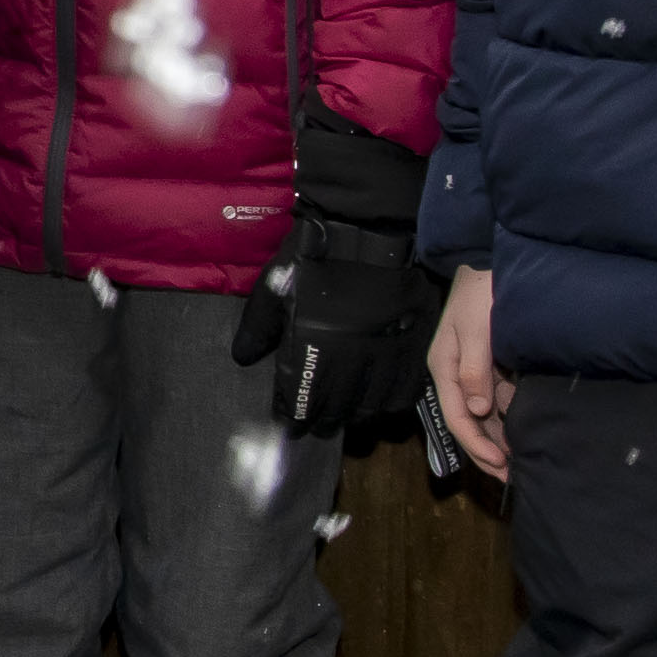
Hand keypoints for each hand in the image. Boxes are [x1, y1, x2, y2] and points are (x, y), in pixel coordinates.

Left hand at [240, 213, 439, 443]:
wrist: (364, 232)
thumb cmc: (312, 260)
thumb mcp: (274, 290)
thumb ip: (257, 328)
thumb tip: (242, 359)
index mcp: (313, 347)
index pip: (302, 399)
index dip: (294, 416)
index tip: (290, 423)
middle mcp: (351, 358)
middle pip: (336, 408)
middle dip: (322, 421)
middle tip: (317, 425)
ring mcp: (386, 353)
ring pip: (371, 406)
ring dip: (355, 416)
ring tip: (346, 416)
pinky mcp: (414, 345)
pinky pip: (404, 390)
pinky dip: (390, 403)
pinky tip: (379, 402)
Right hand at [429, 262, 510, 482]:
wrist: (492, 263)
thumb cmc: (481, 294)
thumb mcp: (476, 330)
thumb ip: (475, 370)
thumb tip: (476, 410)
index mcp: (444, 368)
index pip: (456, 417)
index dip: (476, 444)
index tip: (501, 464)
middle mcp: (456, 375)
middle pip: (468, 423)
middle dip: (487, 451)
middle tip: (511, 477)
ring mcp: (473, 372)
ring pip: (483, 416)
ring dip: (499, 439)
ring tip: (520, 463)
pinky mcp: (491, 366)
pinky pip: (497, 401)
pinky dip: (508, 420)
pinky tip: (523, 432)